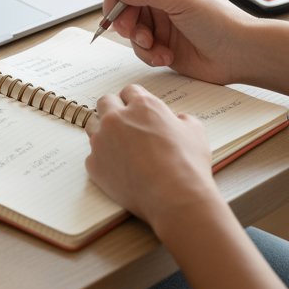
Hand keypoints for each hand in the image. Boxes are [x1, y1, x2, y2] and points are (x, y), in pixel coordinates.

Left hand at [85, 84, 220, 231]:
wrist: (174, 197)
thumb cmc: (187, 164)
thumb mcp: (195, 131)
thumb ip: (181, 119)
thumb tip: (177, 121)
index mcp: (142, 106)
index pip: (130, 91)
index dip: (135, 100)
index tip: (137, 109)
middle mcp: (117, 118)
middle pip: (105, 102)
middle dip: (114, 109)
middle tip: (124, 123)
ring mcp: (101, 141)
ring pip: (93, 126)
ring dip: (104, 131)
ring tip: (120, 146)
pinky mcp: (93, 164)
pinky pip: (93, 155)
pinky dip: (103, 159)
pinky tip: (119, 169)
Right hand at [103, 0, 259, 84]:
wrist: (239, 54)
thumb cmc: (220, 21)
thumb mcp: (180, 0)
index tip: (112, 4)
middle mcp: (165, 0)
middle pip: (128, 6)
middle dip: (126, 20)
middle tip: (127, 29)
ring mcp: (164, 24)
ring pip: (133, 30)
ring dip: (140, 40)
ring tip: (154, 45)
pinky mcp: (164, 46)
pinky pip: (143, 49)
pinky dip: (150, 54)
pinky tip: (167, 57)